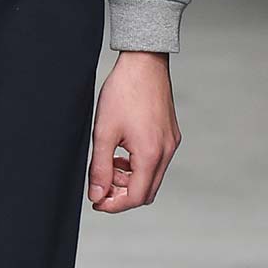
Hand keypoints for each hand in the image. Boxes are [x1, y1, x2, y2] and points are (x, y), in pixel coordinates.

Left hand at [87, 50, 181, 212]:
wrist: (143, 62)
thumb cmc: (123, 92)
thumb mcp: (104, 132)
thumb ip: (99, 168)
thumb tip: (96, 195)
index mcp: (150, 154)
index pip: (135, 197)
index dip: (113, 205)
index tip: (96, 201)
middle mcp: (166, 152)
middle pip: (146, 191)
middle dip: (122, 194)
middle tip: (100, 184)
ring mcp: (171, 143)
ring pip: (151, 177)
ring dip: (129, 179)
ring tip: (108, 163)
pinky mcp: (170, 134)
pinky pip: (156, 161)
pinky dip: (138, 165)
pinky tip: (121, 152)